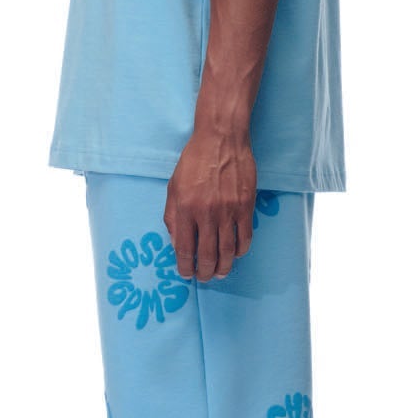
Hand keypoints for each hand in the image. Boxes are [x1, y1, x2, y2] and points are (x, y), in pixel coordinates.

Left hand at [164, 131, 256, 281]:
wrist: (221, 139)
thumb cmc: (194, 161)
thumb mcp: (173, 187)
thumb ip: (172, 217)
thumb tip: (177, 243)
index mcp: (185, 209)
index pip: (185, 249)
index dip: (186, 267)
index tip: (187, 273)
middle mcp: (206, 213)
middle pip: (207, 255)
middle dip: (205, 272)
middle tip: (205, 278)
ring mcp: (228, 211)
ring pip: (228, 251)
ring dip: (224, 267)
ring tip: (221, 273)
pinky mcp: (245, 206)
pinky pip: (245, 237)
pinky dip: (241, 250)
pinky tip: (236, 254)